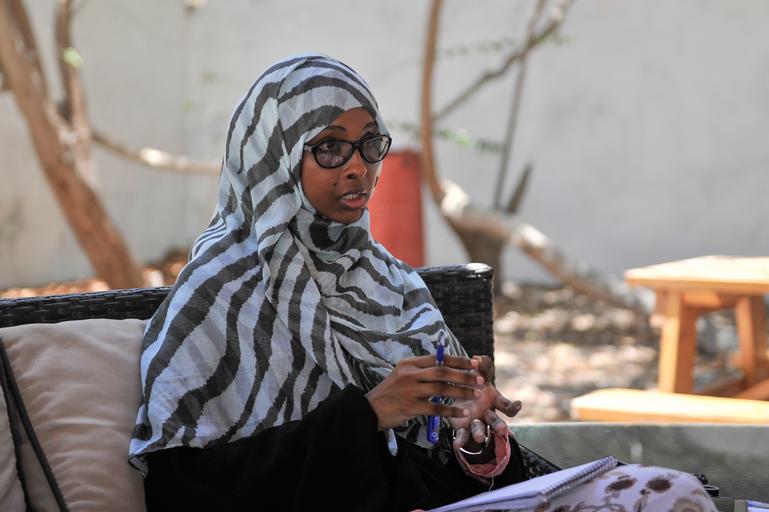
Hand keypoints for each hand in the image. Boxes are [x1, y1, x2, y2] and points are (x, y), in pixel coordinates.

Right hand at [365, 355, 483, 430]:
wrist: (370, 409)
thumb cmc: (390, 392)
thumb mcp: (402, 375)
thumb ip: (421, 370)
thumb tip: (446, 366)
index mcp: (409, 363)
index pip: (438, 358)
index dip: (458, 360)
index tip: (475, 363)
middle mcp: (409, 374)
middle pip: (442, 372)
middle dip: (464, 376)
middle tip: (480, 380)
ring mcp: (410, 390)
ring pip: (441, 389)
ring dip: (461, 392)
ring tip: (476, 395)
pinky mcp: (410, 407)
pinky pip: (435, 408)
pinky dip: (450, 410)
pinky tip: (462, 412)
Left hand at [449, 355, 521, 452]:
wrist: (460, 394)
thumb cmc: (475, 383)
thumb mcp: (480, 373)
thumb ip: (482, 366)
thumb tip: (478, 358)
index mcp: (495, 400)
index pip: (508, 406)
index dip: (513, 406)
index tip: (517, 404)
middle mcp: (488, 413)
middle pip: (496, 421)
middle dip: (500, 425)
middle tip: (502, 430)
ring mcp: (476, 422)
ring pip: (481, 429)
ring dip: (481, 433)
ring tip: (479, 438)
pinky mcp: (463, 427)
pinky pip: (463, 435)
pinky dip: (461, 440)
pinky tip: (457, 445)